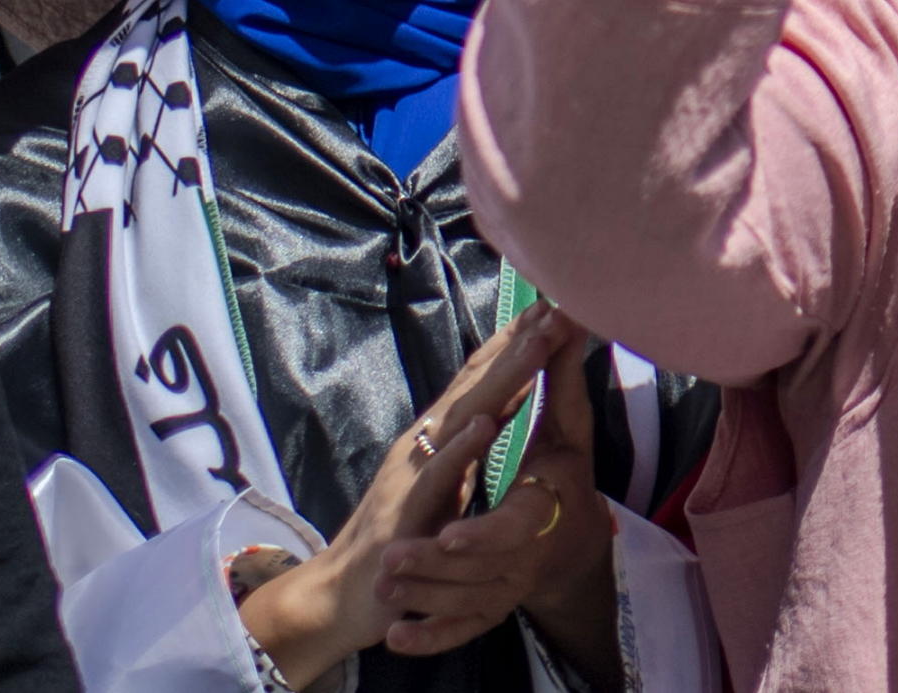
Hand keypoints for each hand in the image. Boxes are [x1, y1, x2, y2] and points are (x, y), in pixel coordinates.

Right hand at [235, 301, 584, 679]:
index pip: (480, 379)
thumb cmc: (400, 533)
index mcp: (436, 437)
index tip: (552, 306)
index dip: (515, 342)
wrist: (343, 592)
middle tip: (553, 305)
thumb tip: (504, 400)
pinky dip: (461, 448)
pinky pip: (437, 477)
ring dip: (501, 378)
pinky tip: (485, 423)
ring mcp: (412, 474)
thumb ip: (470, 442)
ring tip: (536, 344)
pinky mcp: (406, 513)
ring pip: (463, 417)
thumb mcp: (445, 480)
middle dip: (516, 343)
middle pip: (476, 384)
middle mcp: (423, 444)